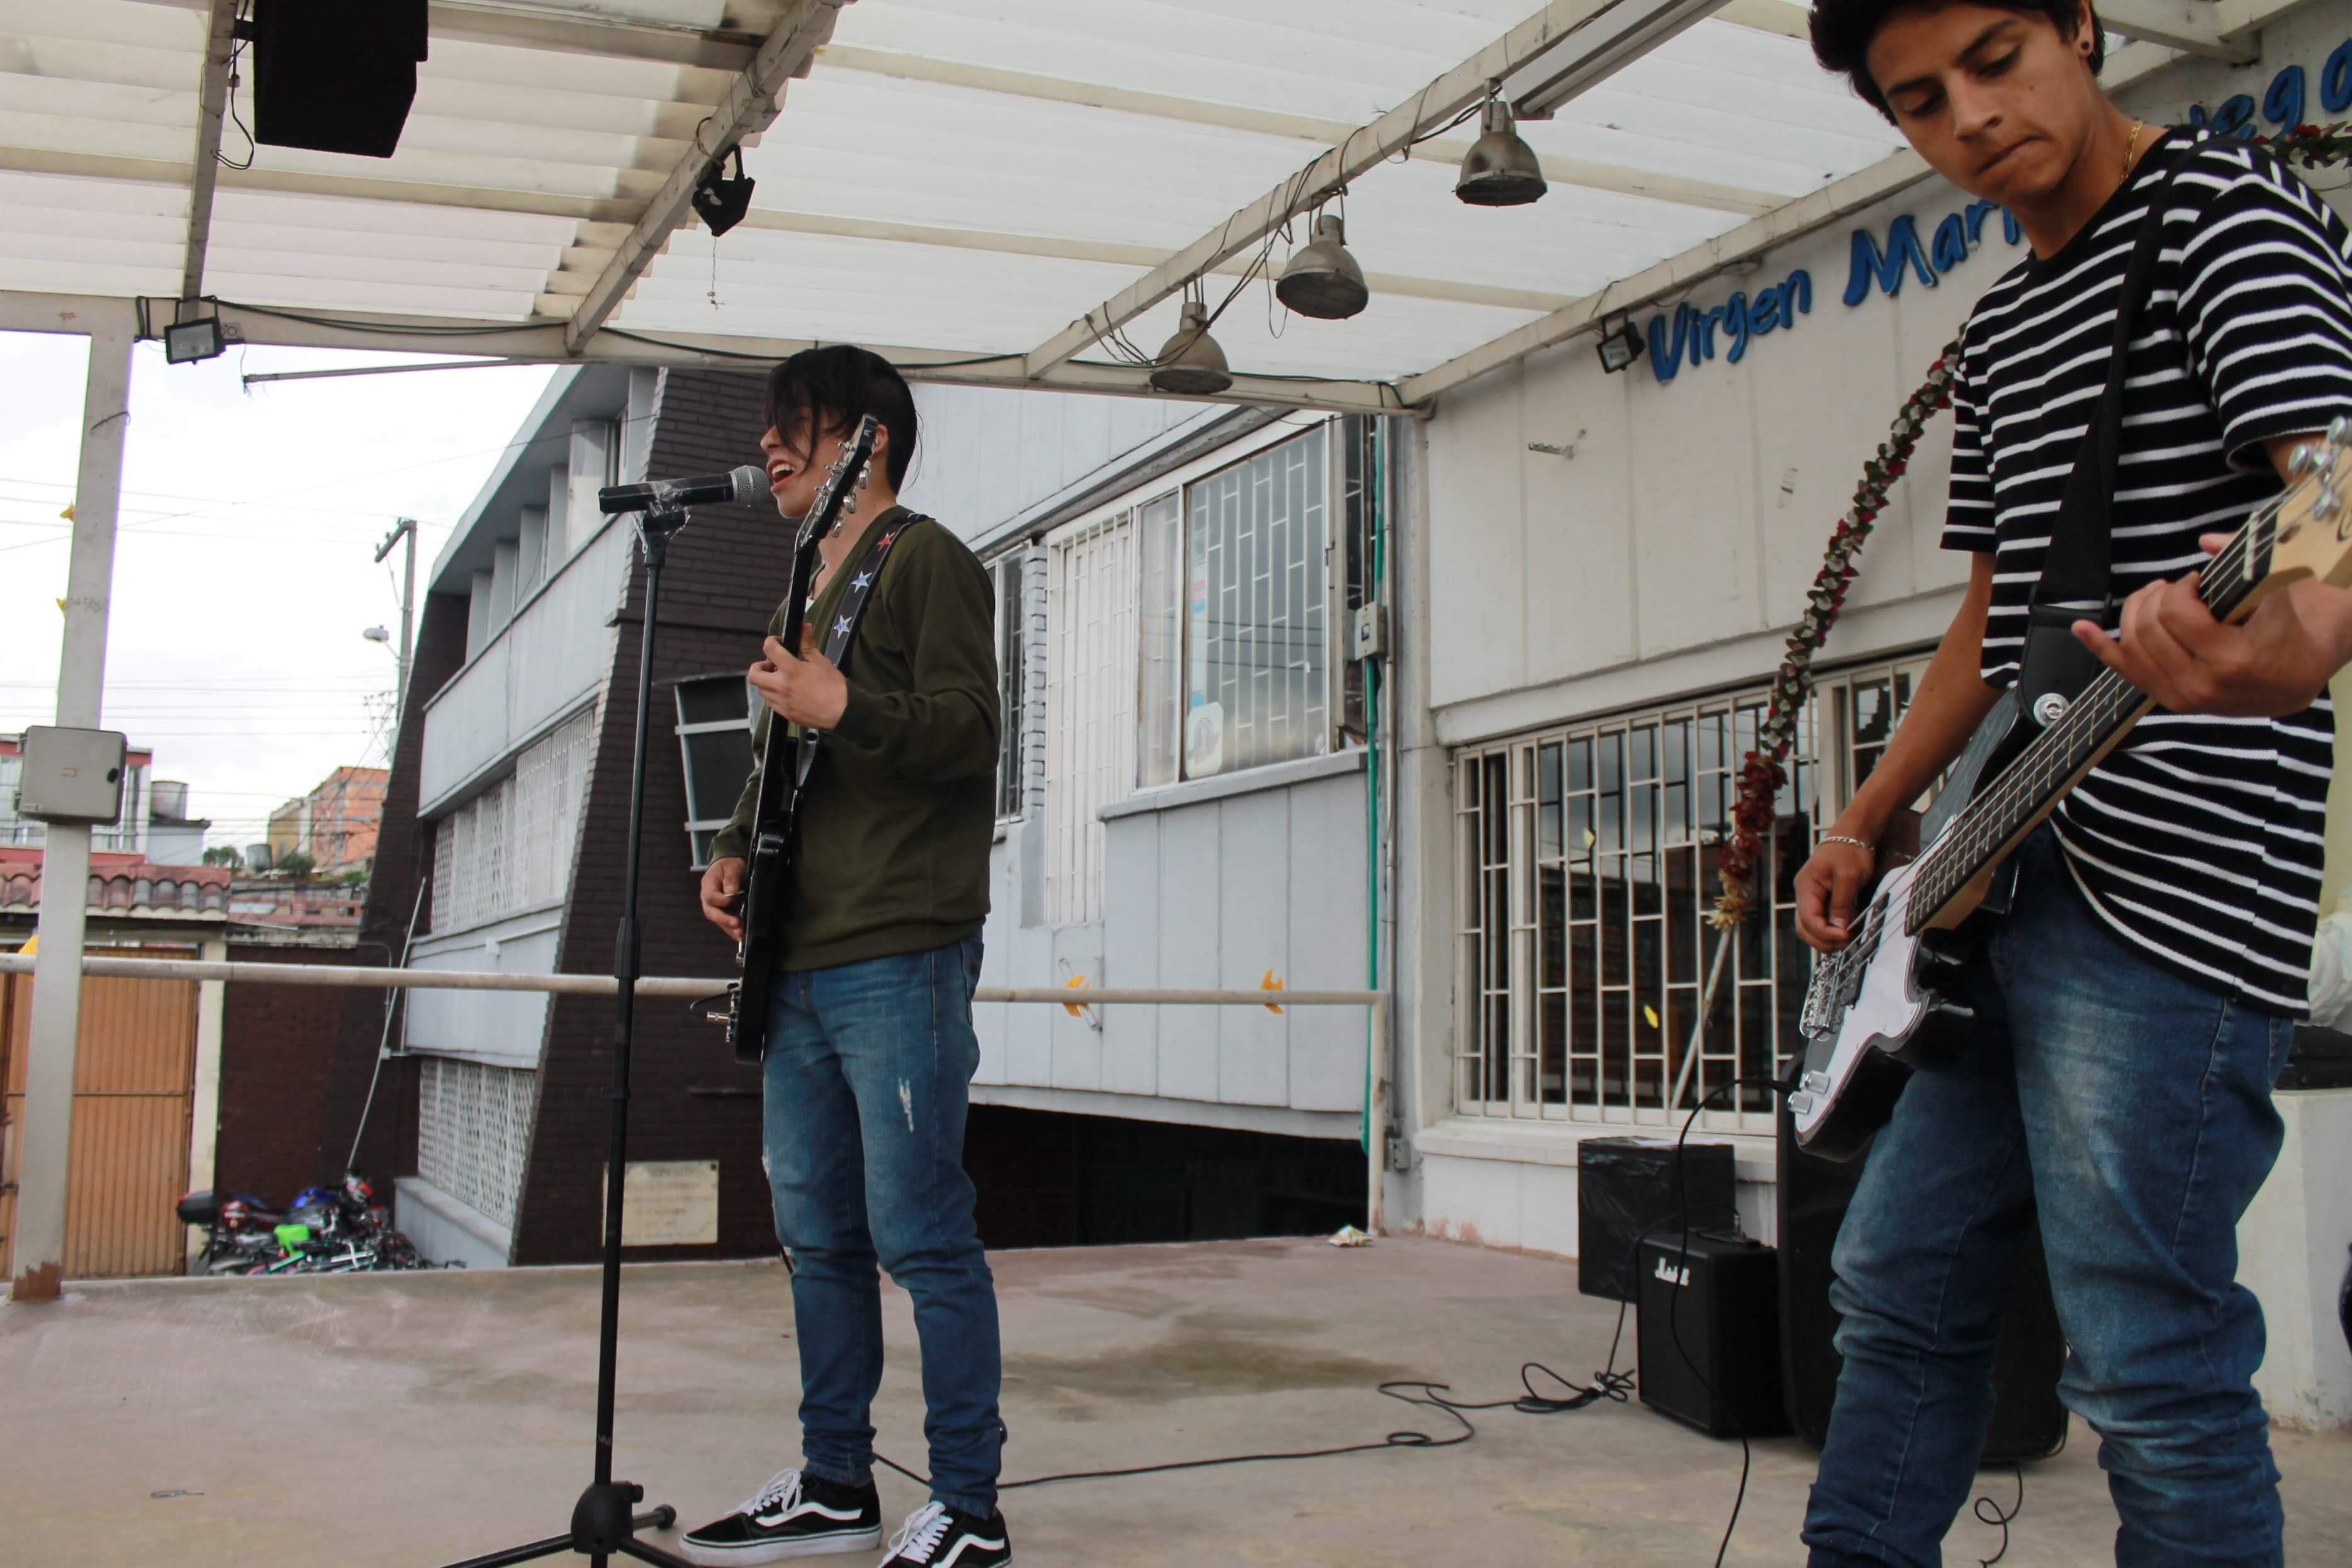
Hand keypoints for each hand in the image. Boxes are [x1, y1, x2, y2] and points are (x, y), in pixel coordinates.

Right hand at [700, 856, 744, 942]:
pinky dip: (731, 930)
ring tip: (740, 934)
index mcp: (708, 884)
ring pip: (718, 920)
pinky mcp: (722, 912)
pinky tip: (740, 936)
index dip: (720, 900)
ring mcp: (714, 906)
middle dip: (724, 919)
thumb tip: (731, 891)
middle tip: (736, 924)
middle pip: (711, 912)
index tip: (732, 900)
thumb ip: (731, 878)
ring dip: (729, 928)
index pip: (710, 896)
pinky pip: (724, 922)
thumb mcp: (732, 866)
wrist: (729, 866)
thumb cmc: (729, 864)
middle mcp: (708, 898)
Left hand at [748, 626, 849, 729]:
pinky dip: (774, 695)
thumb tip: (805, 626)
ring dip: (766, 681)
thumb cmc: (833, 687)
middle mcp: (780, 685)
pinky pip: (770, 702)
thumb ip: (808, 645)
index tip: (778, 643)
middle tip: (772, 665)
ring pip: (761, 689)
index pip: (769, 649)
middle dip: (759, 666)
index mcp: (791, 669)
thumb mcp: (822, 662)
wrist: (840, 714)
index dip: (771, 641)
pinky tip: (786, 692)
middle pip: (753, 675)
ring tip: (780, 679)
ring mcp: (781, 701)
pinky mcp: (784, 713)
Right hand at [1794, 834, 1877, 953]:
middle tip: (1846, 943)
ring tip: (1847, 940)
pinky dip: (1830, 931)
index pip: (1808, 919)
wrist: (1854, 834)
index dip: (1825, 933)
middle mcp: (1804, 894)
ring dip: (1826, 938)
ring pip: (1810, 927)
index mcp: (1806, 887)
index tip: (1846, 937)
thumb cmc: (1851, 850)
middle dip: (1823, 940)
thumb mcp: (1849, 877)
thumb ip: (1842, 903)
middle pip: (1804, 928)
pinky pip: (1820, 921)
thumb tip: (1839, 929)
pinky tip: (1845, 932)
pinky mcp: (1821, 900)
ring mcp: (1812, 898)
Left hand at [2073, 534, 2351, 716]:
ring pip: (2132, 648)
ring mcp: (2184, 699)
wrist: (2308, 666)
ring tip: (2158, 598)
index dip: (2181, 587)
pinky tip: (2083, 628)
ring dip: (2137, 612)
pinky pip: (2126, 673)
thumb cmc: (2298, 624)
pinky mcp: (2171, 701)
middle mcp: (2202, 687)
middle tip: (2177, 586)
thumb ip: (2243, 561)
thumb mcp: (2279, 589)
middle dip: (2155, 597)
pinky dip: (2101, 647)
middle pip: (2147, 630)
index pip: (2176, 614)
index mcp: (2232, 661)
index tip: (2197, 581)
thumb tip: (2209, 541)